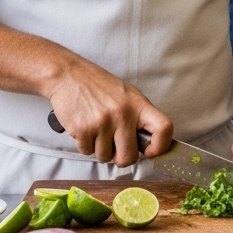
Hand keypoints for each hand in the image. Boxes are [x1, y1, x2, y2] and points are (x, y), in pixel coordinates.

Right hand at [46, 59, 172, 167]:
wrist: (68, 75)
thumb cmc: (98, 86)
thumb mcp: (126, 95)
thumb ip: (138, 117)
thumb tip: (146, 145)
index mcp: (138, 104)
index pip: (164, 128)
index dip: (160, 146)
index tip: (149, 151)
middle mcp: (123, 114)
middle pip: (129, 157)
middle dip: (120, 157)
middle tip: (114, 146)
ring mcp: (103, 122)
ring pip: (105, 157)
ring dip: (100, 149)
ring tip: (96, 129)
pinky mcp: (83, 130)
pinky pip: (87, 152)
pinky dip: (85, 145)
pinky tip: (85, 128)